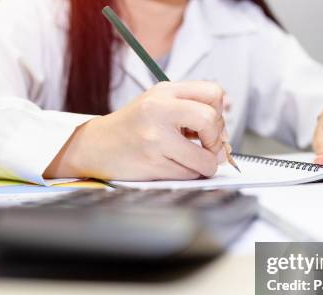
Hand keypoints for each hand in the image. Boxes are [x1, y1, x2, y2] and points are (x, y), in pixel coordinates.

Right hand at [45, 81, 227, 180]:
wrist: (96, 145)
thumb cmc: (132, 126)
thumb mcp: (158, 102)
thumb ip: (191, 106)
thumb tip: (226, 126)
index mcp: (164, 91)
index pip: (213, 93)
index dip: (220, 113)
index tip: (212, 126)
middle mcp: (158, 110)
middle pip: (211, 120)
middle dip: (217, 140)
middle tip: (209, 147)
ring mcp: (155, 138)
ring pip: (204, 157)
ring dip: (206, 164)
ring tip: (193, 160)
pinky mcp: (152, 163)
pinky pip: (189, 174)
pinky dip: (190, 173)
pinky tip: (177, 165)